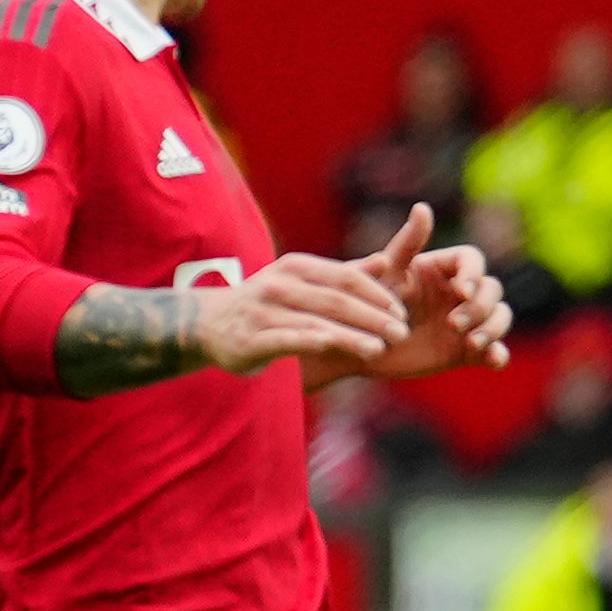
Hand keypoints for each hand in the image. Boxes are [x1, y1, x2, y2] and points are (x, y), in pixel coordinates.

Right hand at [191, 252, 409, 374]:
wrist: (209, 324)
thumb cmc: (269, 303)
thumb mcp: (305, 283)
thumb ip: (346, 275)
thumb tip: (387, 260)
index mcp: (298, 267)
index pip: (347, 277)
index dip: (377, 294)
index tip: (402, 312)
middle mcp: (280, 284)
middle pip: (336, 300)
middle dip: (373, 317)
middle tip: (402, 332)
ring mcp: (264, 310)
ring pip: (315, 321)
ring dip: (350, 335)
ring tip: (379, 349)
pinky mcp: (251, 338)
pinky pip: (284, 339)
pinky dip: (308, 340)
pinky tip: (330, 346)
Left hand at [353, 202, 514, 379]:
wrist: (359, 348)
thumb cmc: (366, 304)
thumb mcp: (387, 274)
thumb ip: (408, 243)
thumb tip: (423, 207)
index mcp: (442, 269)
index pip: (473, 260)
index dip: (472, 274)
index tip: (460, 291)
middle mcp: (458, 293)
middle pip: (491, 290)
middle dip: (480, 307)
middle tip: (453, 325)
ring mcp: (466, 322)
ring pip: (499, 317)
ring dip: (492, 328)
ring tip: (472, 343)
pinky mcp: (467, 352)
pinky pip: (494, 351)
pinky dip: (499, 355)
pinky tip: (494, 360)